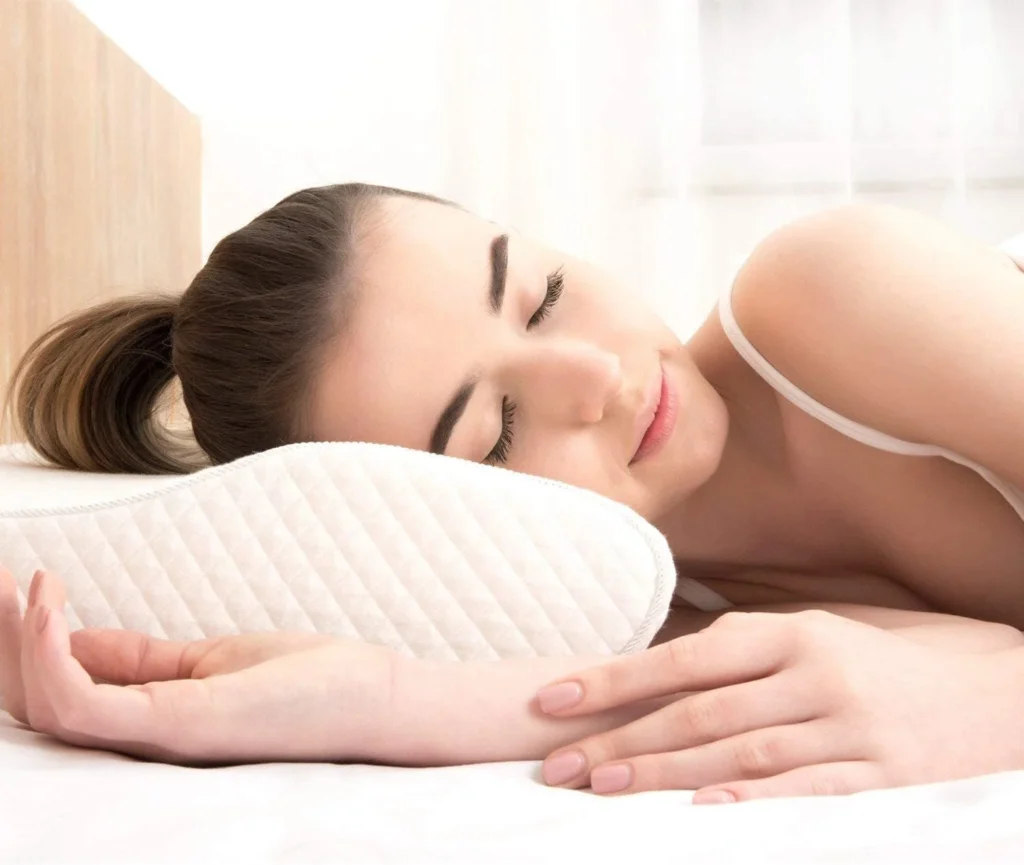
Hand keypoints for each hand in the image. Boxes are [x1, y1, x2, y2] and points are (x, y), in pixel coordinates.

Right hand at [0, 567, 395, 764]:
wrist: (374, 697)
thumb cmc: (302, 682)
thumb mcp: (205, 661)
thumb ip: (137, 659)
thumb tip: (72, 637)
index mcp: (145, 723)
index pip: (55, 694)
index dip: (19, 643)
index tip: (10, 585)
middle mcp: (140, 740)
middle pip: (34, 705)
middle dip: (1, 644)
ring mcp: (157, 737)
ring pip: (45, 707)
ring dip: (16, 641)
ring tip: (15, 584)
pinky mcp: (180, 726)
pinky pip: (84, 706)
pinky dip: (50, 655)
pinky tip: (47, 604)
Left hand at [535, 610, 1023, 800]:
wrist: (989, 698)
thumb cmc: (874, 669)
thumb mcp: (812, 640)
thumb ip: (740, 653)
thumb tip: (652, 669)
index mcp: (792, 635)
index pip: (685, 659)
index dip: (614, 679)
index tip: (551, 700)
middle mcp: (816, 675)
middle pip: (701, 710)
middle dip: (622, 737)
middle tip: (559, 763)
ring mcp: (849, 726)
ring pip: (741, 750)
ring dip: (666, 773)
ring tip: (603, 788)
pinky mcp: (883, 777)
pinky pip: (808, 790)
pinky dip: (754, 800)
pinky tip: (705, 812)